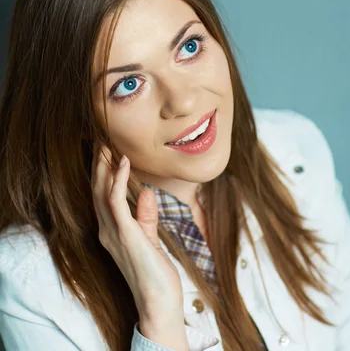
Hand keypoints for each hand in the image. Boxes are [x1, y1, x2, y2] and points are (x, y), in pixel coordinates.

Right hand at [91, 143, 184, 324]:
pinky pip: (115, 201)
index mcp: (111, 231)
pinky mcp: (124, 233)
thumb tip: (146, 192)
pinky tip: (123, 162)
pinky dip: (117, 179)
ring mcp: (113, 232)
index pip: (102, 196)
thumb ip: (146, 216)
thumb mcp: (150, 238)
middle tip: (100, 141)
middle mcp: (106, 230)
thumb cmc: (156, 274)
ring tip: (106, 145)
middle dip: (98, 165)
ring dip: (103, 167)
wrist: (159, 301)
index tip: (105, 152)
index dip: (102, 174)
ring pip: (101, 192)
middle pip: (97, 190)